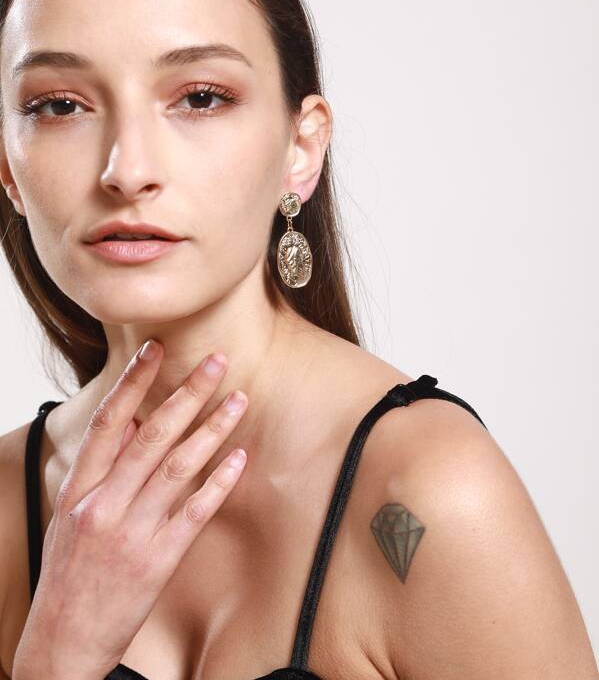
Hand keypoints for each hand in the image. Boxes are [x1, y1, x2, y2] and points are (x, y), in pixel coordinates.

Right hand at [13, 340, 247, 679]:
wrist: (63, 642)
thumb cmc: (69, 574)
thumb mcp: (69, 516)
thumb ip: (100, 469)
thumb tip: (134, 422)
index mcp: (79, 489)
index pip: (109, 422)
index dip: (133, 381)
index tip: (156, 348)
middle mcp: (105, 504)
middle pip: (152, 435)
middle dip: (187, 393)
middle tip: (216, 361)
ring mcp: (133, 533)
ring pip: (179, 467)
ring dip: (213, 429)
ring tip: (238, 399)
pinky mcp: (159, 561)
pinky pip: (195, 513)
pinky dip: (219, 483)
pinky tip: (239, 459)